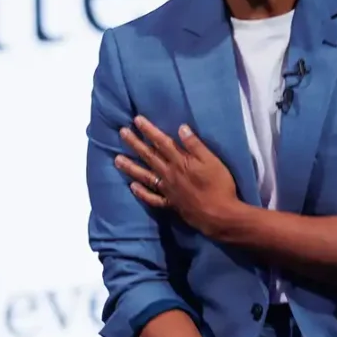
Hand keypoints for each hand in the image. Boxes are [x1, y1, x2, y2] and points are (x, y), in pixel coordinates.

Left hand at [115, 116, 241, 236]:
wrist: (219, 215)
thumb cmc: (220, 186)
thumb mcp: (212, 161)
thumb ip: (195, 145)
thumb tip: (181, 128)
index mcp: (180, 162)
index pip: (162, 142)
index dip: (149, 130)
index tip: (137, 120)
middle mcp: (170, 174)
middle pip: (149, 156)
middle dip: (135, 143)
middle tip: (122, 133)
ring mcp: (167, 190)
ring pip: (145, 176)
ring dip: (130, 167)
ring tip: (117, 159)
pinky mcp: (170, 204)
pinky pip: (152, 198)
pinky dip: (141, 193)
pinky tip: (132, 187)